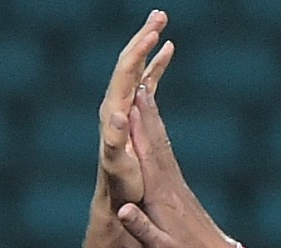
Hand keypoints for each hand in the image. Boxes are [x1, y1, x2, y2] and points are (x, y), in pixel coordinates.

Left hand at [98, 12, 174, 207]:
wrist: (117, 196)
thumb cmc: (120, 185)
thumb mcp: (117, 165)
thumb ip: (115, 140)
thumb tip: (117, 114)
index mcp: (113, 110)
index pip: (126, 71)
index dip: (140, 50)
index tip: (154, 32)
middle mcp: (115, 103)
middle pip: (128, 61)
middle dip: (144, 37)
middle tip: (160, 14)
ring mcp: (124, 106)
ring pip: (136, 67)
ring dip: (148, 44)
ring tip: (161, 23)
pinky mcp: (133, 113)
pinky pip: (145, 81)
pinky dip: (156, 64)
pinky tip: (167, 52)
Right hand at [115, 77, 234, 247]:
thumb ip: (141, 229)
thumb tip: (122, 211)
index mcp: (160, 196)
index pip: (145, 157)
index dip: (136, 130)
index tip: (129, 103)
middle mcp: (168, 183)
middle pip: (154, 141)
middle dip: (144, 111)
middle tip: (136, 81)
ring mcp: (175, 183)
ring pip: (160, 143)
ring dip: (150, 117)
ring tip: (144, 92)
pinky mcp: (178, 187)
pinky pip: (164, 154)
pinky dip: (156, 135)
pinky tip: (154, 126)